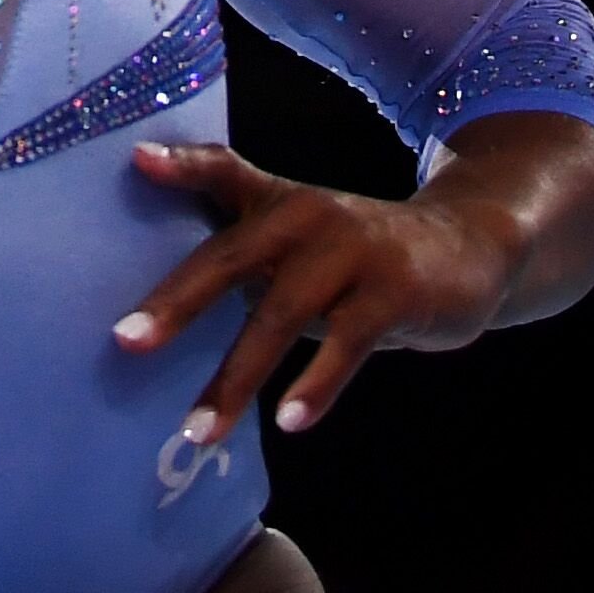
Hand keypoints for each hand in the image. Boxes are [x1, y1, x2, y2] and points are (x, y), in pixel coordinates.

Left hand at [110, 136, 526, 441]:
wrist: (467, 246)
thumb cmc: (358, 251)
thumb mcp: (300, 233)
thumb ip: (238, 237)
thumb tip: (160, 270)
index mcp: (278, 201)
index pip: (220, 170)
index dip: (180, 165)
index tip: (135, 162)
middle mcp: (308, 215)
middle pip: (232, 256)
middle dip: (176, 302)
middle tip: (125, 342)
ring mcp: (352, 250)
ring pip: (282, 314)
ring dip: (237, 376)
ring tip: (198, 430)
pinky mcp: (394, 291)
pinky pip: (347, 342)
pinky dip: (317, 383)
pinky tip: (289, 421)